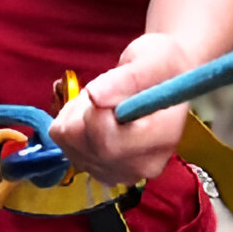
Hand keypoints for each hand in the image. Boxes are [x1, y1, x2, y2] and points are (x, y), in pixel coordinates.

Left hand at [49, 33, 190, 186]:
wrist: (166, 77)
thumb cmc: (164, 63)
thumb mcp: (151, 59)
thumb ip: (127, 78)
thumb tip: (96, 96)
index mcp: (162, 138)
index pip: (108, 141)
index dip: (95, 109)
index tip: (110, 86)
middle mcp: (144, 165)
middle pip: (87, 145)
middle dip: (84, 109)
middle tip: (107, 89)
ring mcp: (121, 172)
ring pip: (71, 143)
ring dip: (77, 115)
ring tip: (104, 101)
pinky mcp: (102, 171)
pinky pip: (66, 145)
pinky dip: (72, 125)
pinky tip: (94, 116)